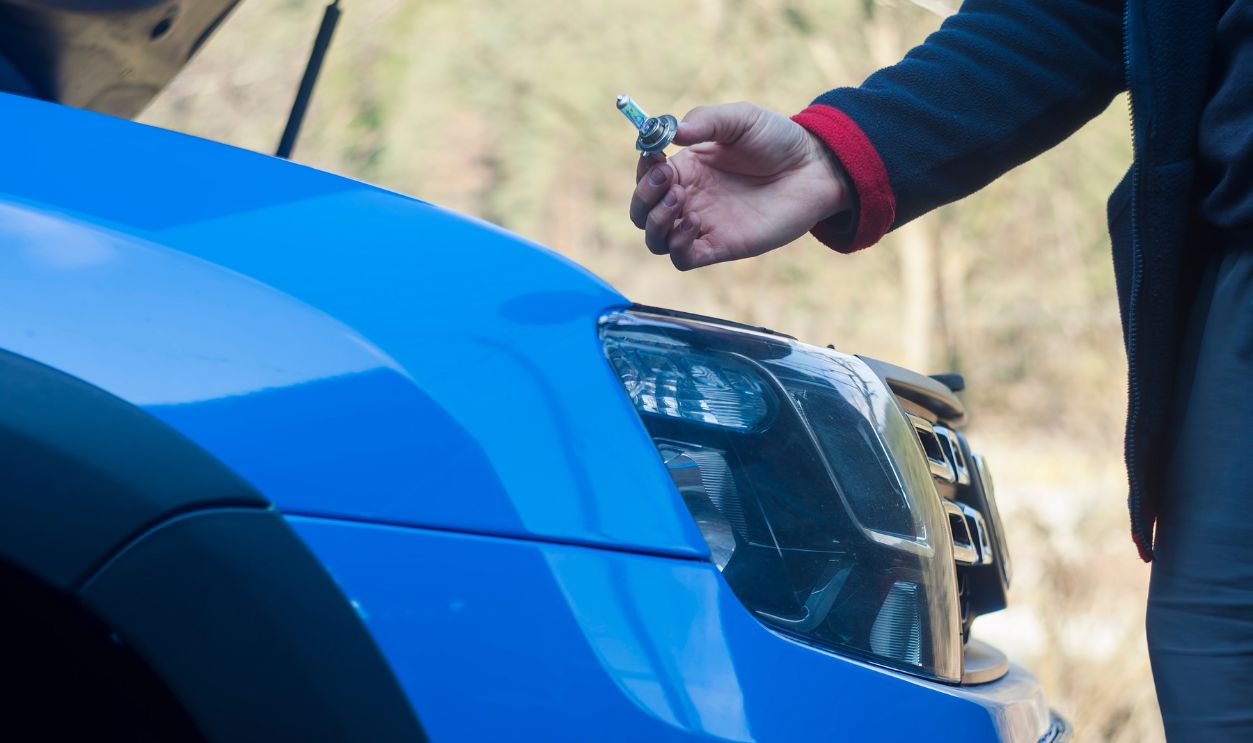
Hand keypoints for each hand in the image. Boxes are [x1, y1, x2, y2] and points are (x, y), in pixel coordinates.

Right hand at [630, 102, 850, 269]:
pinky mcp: (720, 246)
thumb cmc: (778, 140)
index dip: (642, 168)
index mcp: (687, 167)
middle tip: (666, 180)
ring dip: (655, 222)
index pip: (646, 175)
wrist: (814, 168)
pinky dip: (677, 245)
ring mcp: (703, 224)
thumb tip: (670, 131)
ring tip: (679, 200)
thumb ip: (705, 121)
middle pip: (642, 212)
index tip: (656, 155)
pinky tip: (693, 223)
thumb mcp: (740, 118)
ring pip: (656, 239)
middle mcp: (690, 198)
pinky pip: (683, 258)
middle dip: (643, 197)